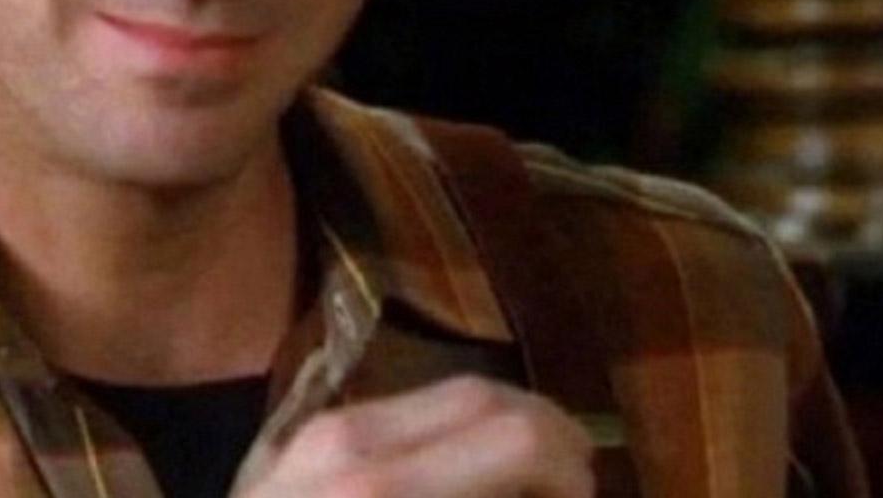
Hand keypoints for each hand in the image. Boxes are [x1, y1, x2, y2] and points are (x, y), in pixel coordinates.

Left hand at [236, 375, 595, 497]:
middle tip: (573, 490)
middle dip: (551, 440)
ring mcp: (325, 435)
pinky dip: (458, 439)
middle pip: (490, 399)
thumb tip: (557, 492)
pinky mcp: (309, 440)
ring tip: (529, 487)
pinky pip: (410, 413)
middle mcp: (355, 444)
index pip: (517, 434)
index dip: (570, 468)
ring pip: (453, 395)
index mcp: (380, 492)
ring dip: (507, 433)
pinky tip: (467, 485)